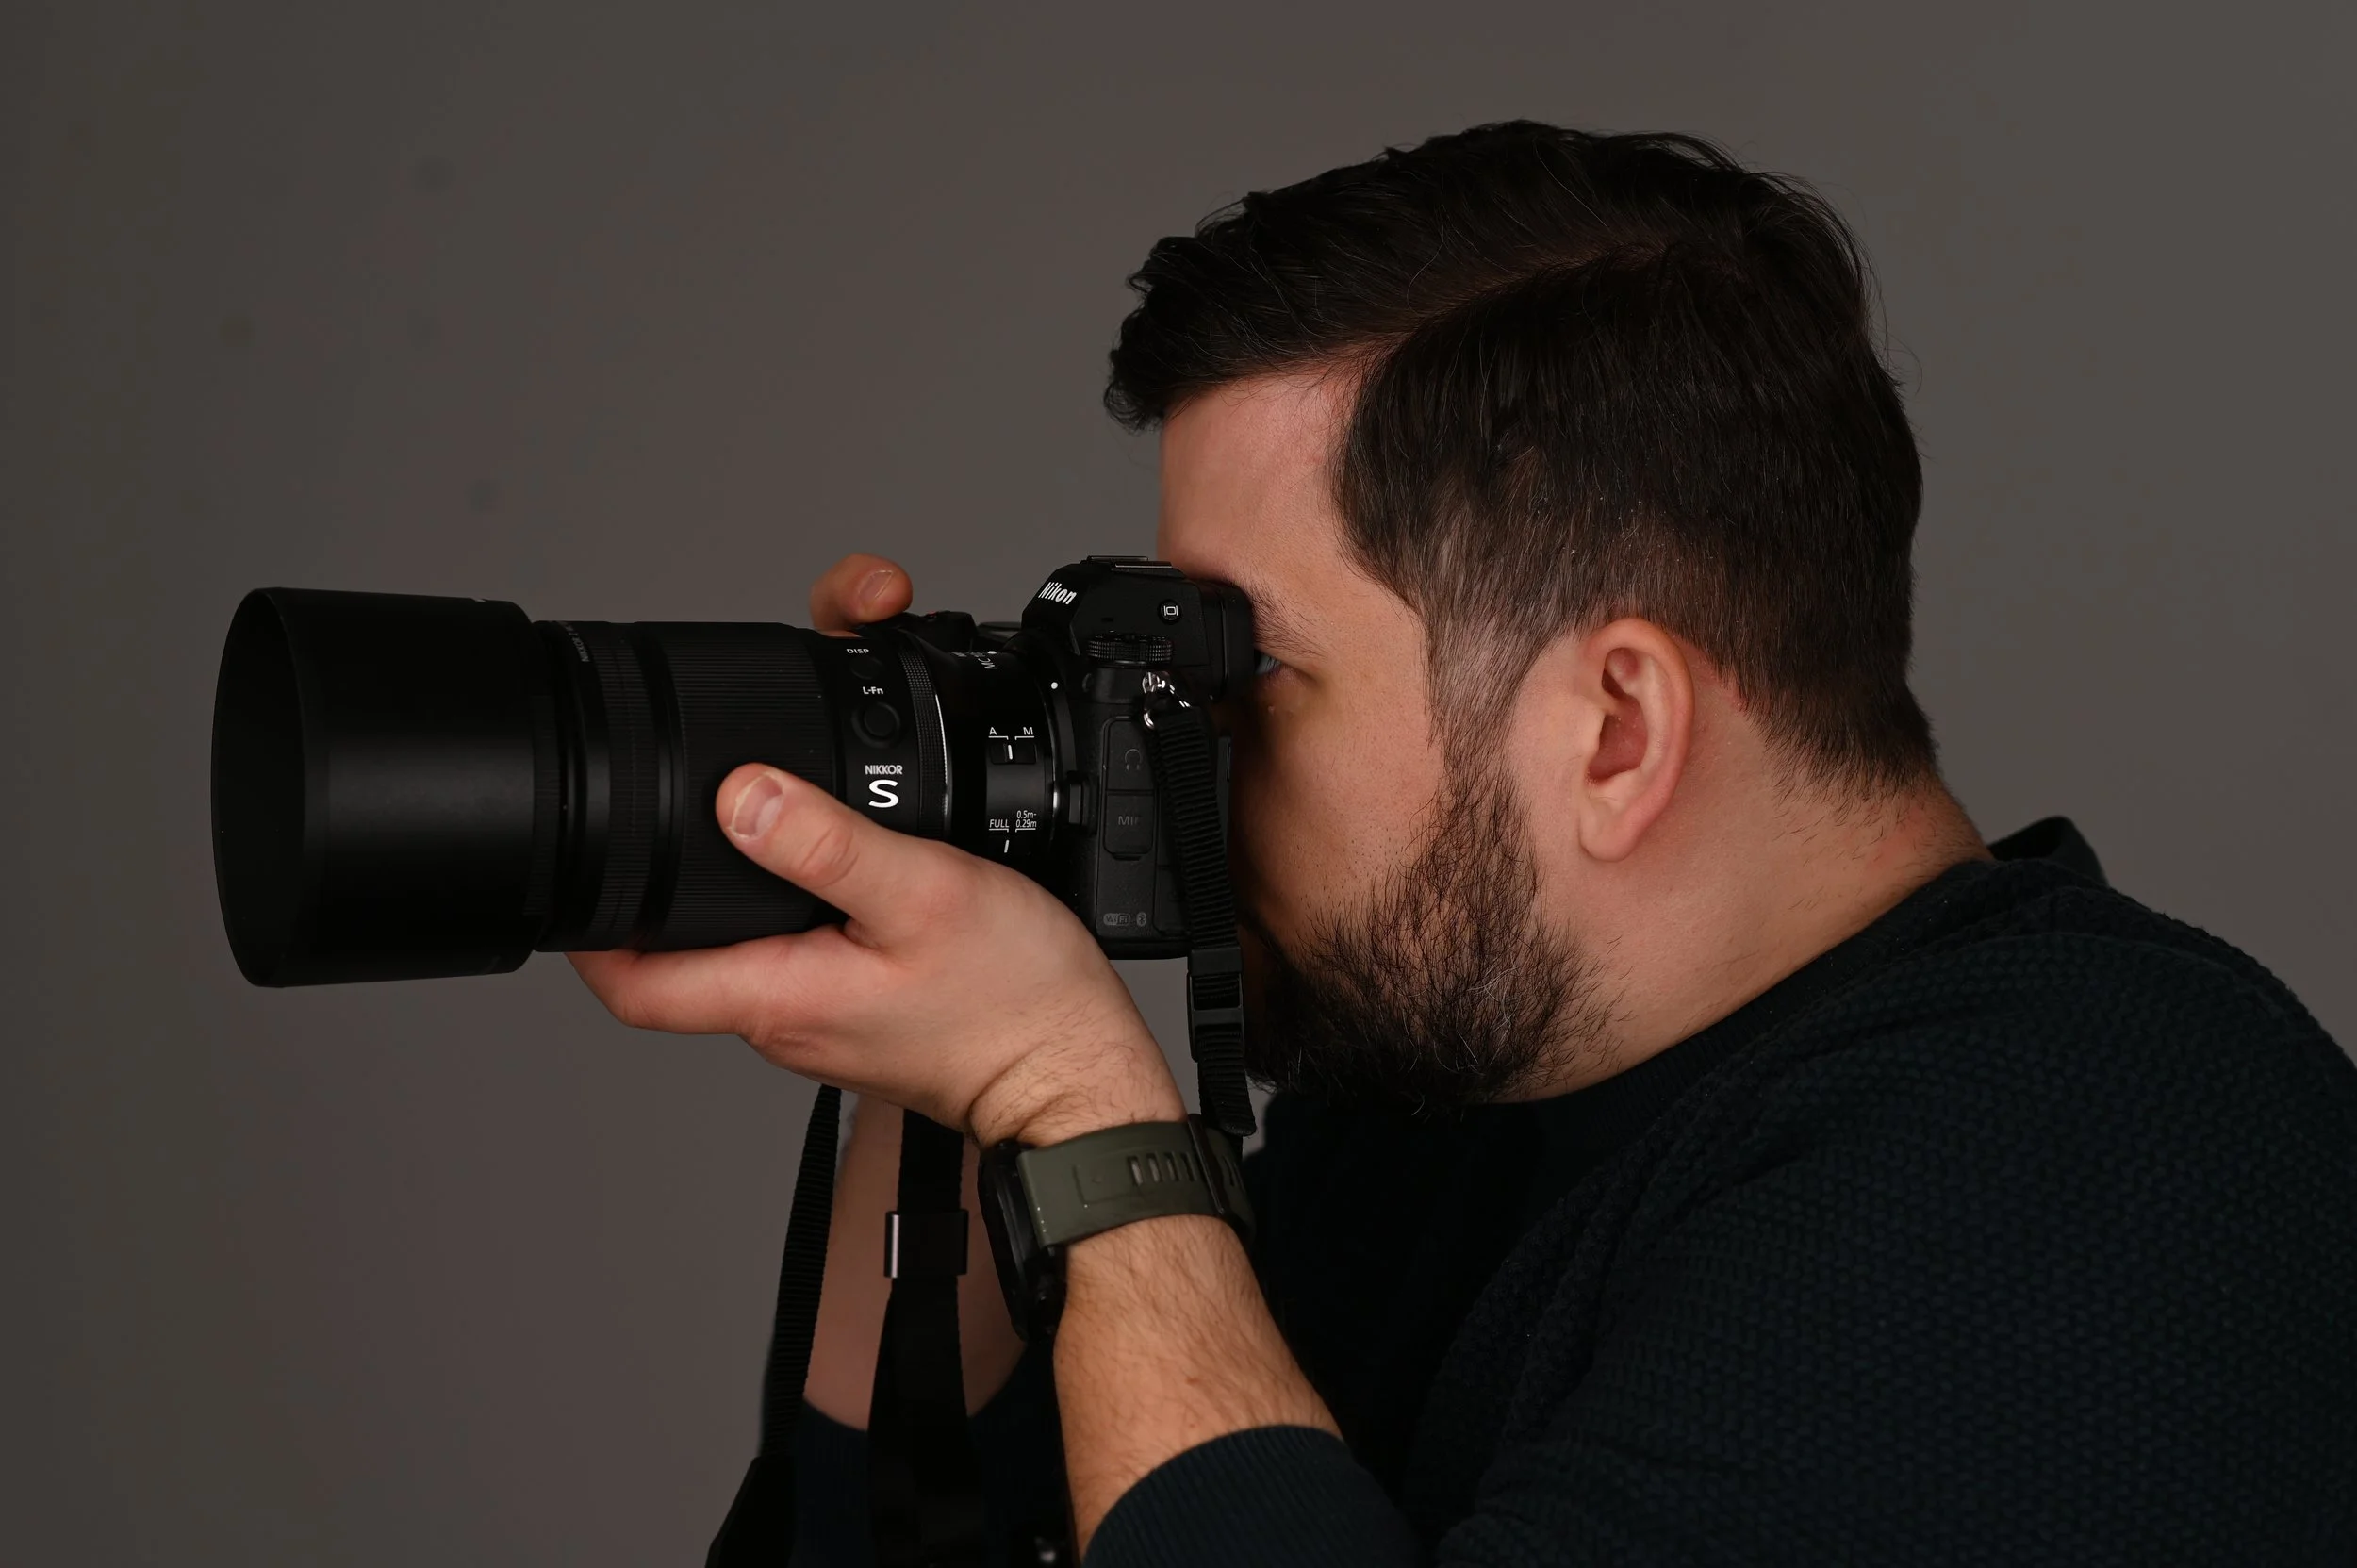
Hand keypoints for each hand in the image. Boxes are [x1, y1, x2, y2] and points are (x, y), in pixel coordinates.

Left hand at [569, 555, 1184, 1147]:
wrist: (1078, 1079)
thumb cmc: (1016, 1006)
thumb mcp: (923, 895)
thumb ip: (827, 846)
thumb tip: (740, 796)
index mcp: (778, 996)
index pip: (634, 985)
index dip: (586, 930)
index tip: (575, 873)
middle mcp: (785, 1019)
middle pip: (682, 957)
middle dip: (660, 887)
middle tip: (662, 813)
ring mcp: (822, 1021)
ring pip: (744, 951)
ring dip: (733, 892)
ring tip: (748, 821)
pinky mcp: (862, 1013)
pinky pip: (800, 956)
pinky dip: (794, 907)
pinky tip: (829, 868)